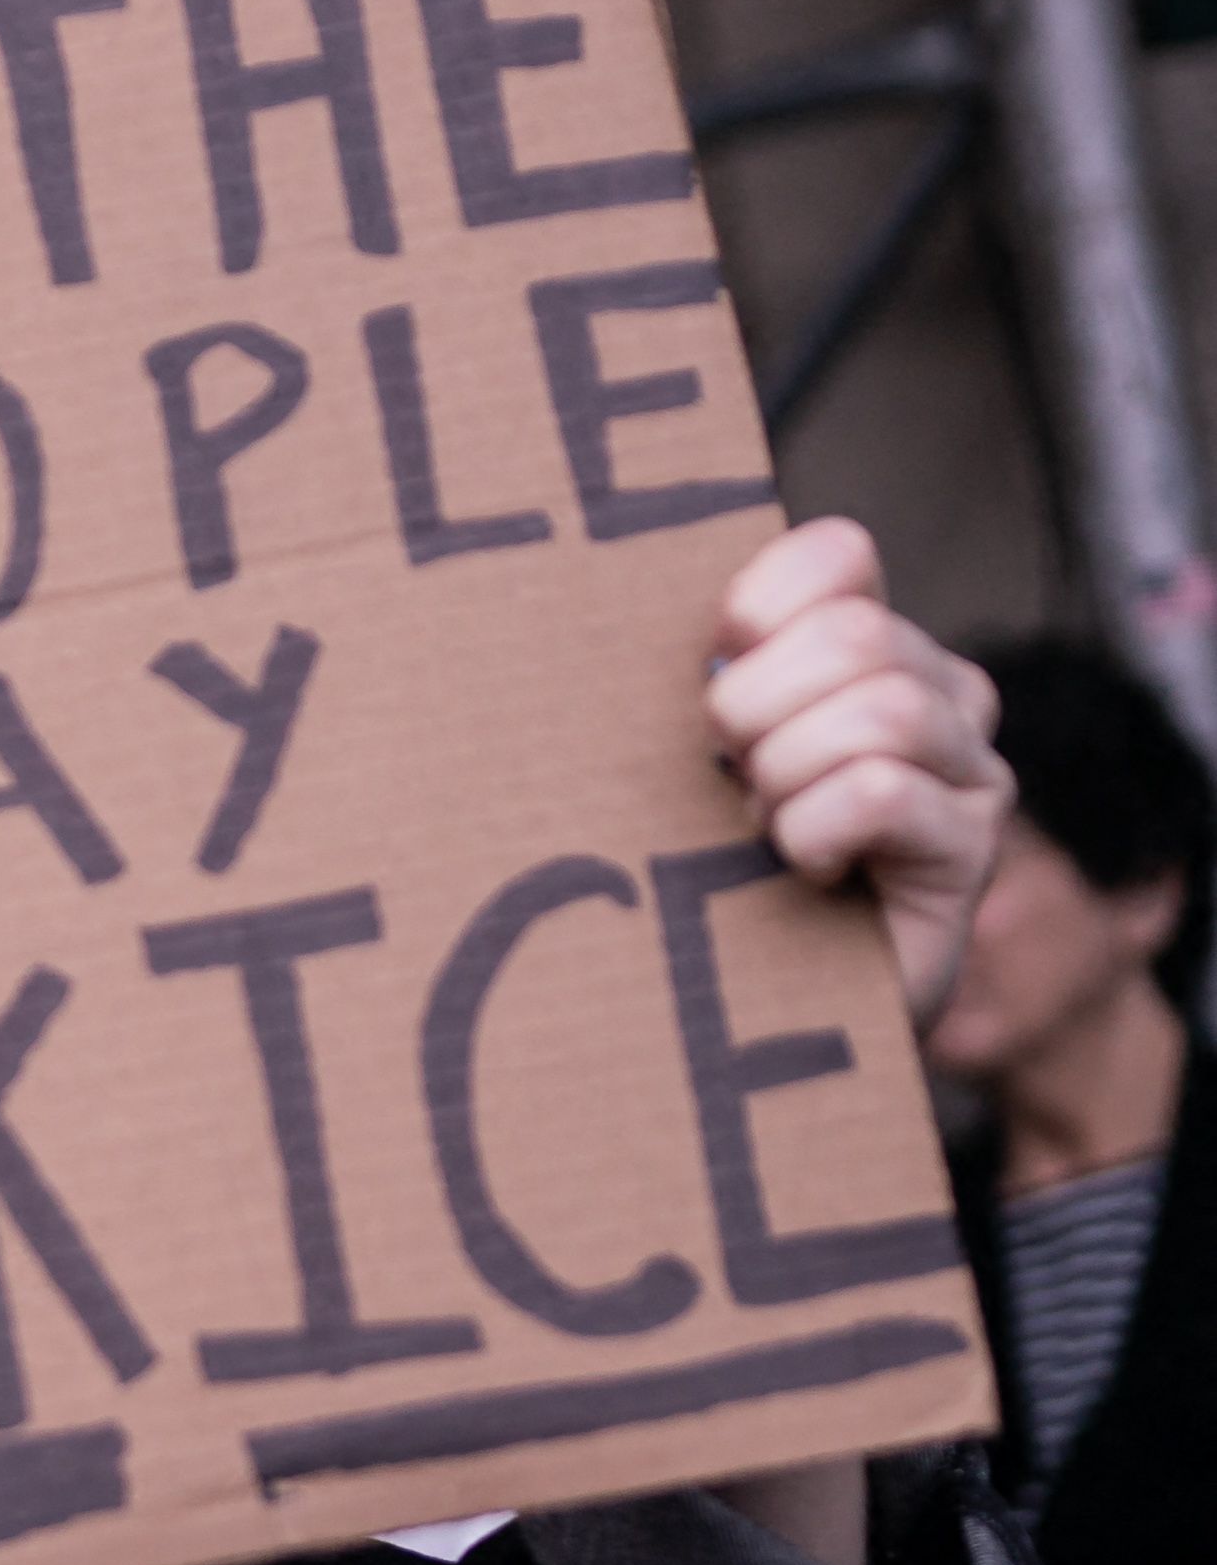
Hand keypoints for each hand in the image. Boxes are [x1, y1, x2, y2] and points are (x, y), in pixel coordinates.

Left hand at [709, 516, 1007, 1027]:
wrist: (751, 1009)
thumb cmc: (707, 866)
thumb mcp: (685, 755)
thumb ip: (689, 676)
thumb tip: (595, 607)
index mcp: (870, 646)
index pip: (837, 554)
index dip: (754, 607)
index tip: (708, 678)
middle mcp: (940, 692)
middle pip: (855, 635)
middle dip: (755, 710)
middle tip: (726, 778)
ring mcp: (968, 769)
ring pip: (882, 711)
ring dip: (787, 775)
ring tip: (761, 829)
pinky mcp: (969, 848)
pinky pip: (883, 794)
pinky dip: (812, 831)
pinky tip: (799, 870)